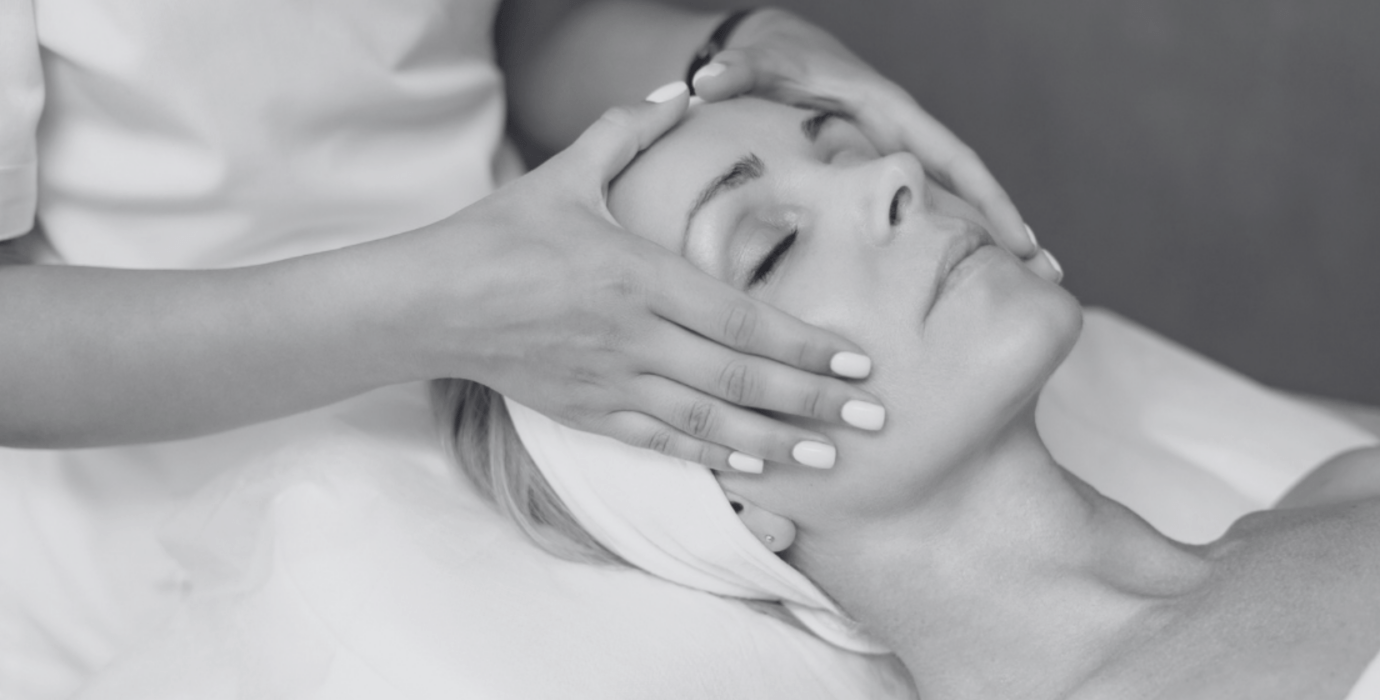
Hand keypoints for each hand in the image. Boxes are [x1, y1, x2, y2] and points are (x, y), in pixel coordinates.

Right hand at [416, 83, 883, 472]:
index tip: (855, 361)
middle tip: (872, 420)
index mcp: (640, 276)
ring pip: (710, 421)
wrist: (431, 302)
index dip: (803, 345)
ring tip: (829, 458)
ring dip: (776, 442)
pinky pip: (663, 443)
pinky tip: (754, 466)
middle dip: (814, 402)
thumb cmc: (501, 234)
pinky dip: (712, 458)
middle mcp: (636, 337)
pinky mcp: (590, 413)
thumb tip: (679, 93)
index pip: (742, 319)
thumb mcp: (567, 174)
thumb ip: (627, 132)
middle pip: (741, 378)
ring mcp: (613, 382)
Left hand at [689, 8, 1061, 282]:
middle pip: (970, 189)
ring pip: (955, 205)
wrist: (778, 53)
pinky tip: (973, 283)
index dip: (987, 200)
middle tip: (1048, 279)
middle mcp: (906, 138)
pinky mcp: (886, 179)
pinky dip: (957, 242)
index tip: (1017, 240)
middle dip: (1009, 231)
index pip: (951, 160)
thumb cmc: (775, 60)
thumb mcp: (760, 65)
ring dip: (994, 242)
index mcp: (890, 114)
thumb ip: (739, 75)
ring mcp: (900, 160)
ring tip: (1034, 291)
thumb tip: (708, 83)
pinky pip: (929, 213)